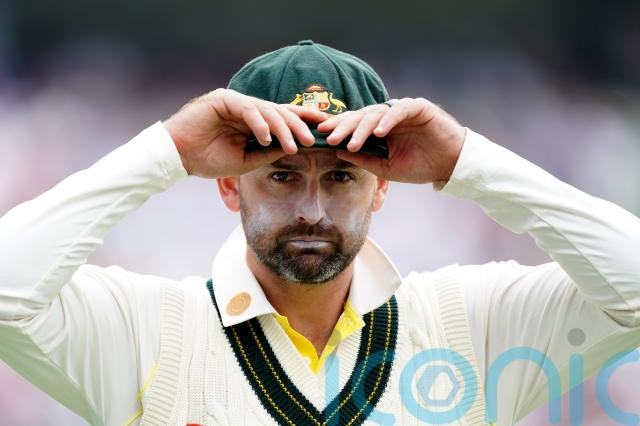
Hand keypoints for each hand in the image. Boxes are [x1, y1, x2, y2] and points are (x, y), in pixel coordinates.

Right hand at [163, 89, 329, 177]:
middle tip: (313, 139)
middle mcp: (248, 109)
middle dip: (299, 125)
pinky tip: (267, 138)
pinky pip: (248, 110)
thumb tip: (294, 147)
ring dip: (283, 128)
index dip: (304, 122)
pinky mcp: (223, 100)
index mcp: (254, 122)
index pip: (284, 119)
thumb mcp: (246, 160)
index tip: (324, 130)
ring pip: (268, 110)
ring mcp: (236, 102)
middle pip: (280, 112)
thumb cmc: (208, 159)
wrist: (178, 156)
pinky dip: (259, 124)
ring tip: (294, 144)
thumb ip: (268, 152)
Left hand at [316, 98, 465, 183]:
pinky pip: (398, 110)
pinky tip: (378, 132)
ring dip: (362, 128)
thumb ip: (364, 159)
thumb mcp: (386, 168)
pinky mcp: (418, 107)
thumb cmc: (420, 166)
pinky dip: (387, 120)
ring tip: (352, 142)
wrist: (450, 165)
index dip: (339, 129)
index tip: (322, 138)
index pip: (354, 125)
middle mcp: (387, 117)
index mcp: (379, 129)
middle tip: (330, 138)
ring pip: (375, 113)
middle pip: (360, 117)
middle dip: (344, 127)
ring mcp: (401, 110)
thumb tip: (339, 152)